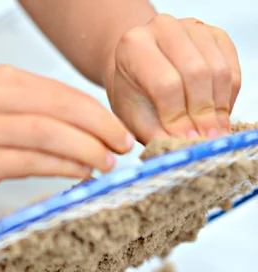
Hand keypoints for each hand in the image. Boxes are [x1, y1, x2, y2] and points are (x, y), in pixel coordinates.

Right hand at [0, 65, 134, 197]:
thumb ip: (29, 114)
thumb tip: (78, 134)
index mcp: (3, 81)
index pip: (64, 94)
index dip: (100, 114)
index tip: (121, 132)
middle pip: (64, 110)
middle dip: (102, 130)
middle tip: (125, 148)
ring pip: (50, 135)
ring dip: (86, 151)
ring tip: (108, 165)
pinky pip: (30, 163)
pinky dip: (61, 168)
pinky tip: (80, 175)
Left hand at [105, 14, 241, 143]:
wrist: (140, 70)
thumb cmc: (134, 96)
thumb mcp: (133, 118)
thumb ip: (155, 134)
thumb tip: (183, 149)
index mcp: (135, 46)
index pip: (165, 84)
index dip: (179, 117)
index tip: (186, 140)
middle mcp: (163, 27)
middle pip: (196, 73)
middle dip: (203, 114)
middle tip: (205, 141)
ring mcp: (192, 27)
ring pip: (218, 71)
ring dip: (219, 108)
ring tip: (213, 133)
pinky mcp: (215, 35)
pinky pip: (232, 69)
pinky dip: (228, 98)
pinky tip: (218, 116)